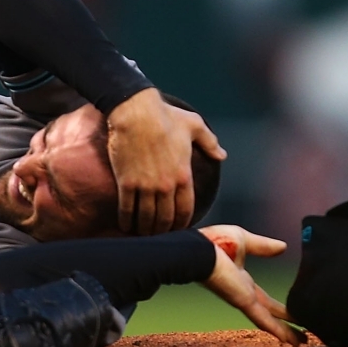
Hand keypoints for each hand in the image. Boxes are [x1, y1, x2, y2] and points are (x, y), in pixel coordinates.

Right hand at [107, 89, 225, 234]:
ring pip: (146, 218)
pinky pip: (127, 209)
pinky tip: (125, 224)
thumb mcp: (194, 126)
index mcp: (184, 175)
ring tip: (139, 233)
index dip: (181, 224)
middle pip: (165, 219)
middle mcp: (166, 186)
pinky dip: (126, 220)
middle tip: (156, 235)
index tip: (176, 229)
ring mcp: (146, 186)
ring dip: (143, 229)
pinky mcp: (127, 183)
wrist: (135, 111)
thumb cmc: (165, 115)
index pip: (185, 210)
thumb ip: (210, 143)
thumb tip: (222, 155)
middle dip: (161, 231)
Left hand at [198, 225, 302, 346]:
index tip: (294, 316)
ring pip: (269, 321)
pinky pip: (263, 319)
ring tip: (303, 343)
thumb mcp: (245, 241)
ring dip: (286, 332)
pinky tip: (290, 341)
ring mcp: (243, 300)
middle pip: (270, 315)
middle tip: (304, 337)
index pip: (266, 300)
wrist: (198, 250)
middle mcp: (244, 294)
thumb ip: (263, 246)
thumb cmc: (214, 242)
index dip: (280, 309)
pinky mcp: (242, 302)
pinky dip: (277, 330)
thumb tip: (283, 246)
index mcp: (242, 281)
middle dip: (287, 326)